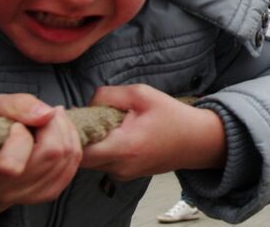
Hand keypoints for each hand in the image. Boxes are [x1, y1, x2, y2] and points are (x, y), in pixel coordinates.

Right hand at [0, 94, 81, 224]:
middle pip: (51, 154)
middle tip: (43, 115)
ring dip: (65, 129)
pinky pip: (74, 162)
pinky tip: (60, 132)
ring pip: (67, 156)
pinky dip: (72, 140)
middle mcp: (7, 191)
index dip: (19, 136)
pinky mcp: (49, 192)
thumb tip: (48, 115)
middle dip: (53, 125)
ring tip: (50, 120)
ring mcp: (30, 195)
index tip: (15, 126)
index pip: (10, 166)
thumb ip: (17, 106)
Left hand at [81, 84, 225, 179]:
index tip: (74, 116)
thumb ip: (110, 94)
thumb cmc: (172, 116)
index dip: (72, 132)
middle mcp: (120, 166)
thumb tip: (88, 102)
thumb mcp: (143, 94)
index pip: (80, 149)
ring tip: (103, 124)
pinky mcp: (125, 175)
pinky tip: (114, 134)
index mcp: (124, 146)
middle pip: (80, 157)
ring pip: (90, 162)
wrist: (197, 141)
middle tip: (87, 117)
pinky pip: (102, 163)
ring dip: (90, 144)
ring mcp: (122, 174)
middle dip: (79, 137)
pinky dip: (102, 149)